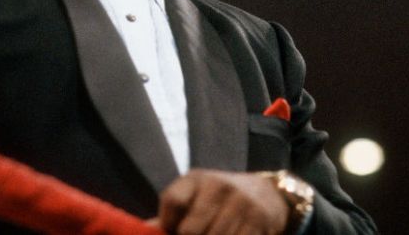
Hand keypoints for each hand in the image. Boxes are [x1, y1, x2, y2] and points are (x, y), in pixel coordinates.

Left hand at [154, 169, 288, 234]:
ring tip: (212, 234)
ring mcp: (240, 203)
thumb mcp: (193, 197)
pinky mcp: (258, 220)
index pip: (173, 202)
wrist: (263, 194)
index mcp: (197, 179)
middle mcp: (219, 186)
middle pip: (190, 231)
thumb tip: (145, 230)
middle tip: (197, 234)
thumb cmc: (217, 200)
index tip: (174, 230)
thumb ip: (170, 215)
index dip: (168, 224)